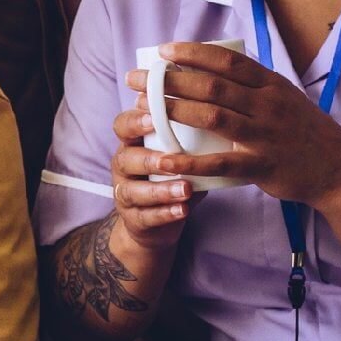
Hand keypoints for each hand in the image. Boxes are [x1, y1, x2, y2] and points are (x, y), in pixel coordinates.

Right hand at [108, 102, 194, 252]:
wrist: (156, 222)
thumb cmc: (170, 177)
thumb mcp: (177, 155)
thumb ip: (189, 141)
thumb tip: (217, 120)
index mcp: (132, 144)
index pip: (123, 126)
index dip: (135, 121)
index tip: (154, 119)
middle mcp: (123, 167)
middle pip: (125, 159)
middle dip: (148, 160)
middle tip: (170, 160)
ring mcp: (124, 194)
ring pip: (134, 191)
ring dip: (161, 191)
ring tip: (186, 190)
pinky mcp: (133, 219)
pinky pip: (145, 217)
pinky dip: (165, 214)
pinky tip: (183, 211)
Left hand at [126, 43, 340, 206]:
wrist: (340, 170)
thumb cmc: (305, 133)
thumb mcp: (285, 98)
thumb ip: (254, 85)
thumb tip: (216, 67)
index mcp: (271, 84)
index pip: (227, 61)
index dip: (192, 53)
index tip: (162, 50)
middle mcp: (267, 105)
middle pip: (212, 85)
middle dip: (170, 80)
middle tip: (137, 79)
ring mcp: (265, 135)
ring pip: (212, 117)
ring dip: (173, 110)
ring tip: (142, 109)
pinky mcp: (263, 166)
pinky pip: (220, 163)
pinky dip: (190, 161)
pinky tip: (166, 159)